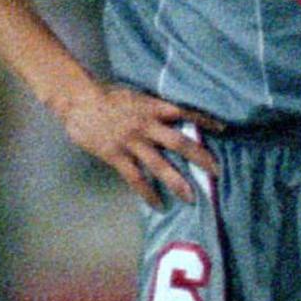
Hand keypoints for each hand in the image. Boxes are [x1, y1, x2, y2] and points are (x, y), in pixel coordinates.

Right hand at [54, 82, 218, 205]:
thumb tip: (170, 117)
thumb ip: (152, 108)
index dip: (204, 120)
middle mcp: (146, 125)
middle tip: (217, 171)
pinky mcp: (116, 155)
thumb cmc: (105, 95)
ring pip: (160, 165)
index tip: (223, 129)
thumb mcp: (135, 96)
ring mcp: (131, 142)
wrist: (78, 99)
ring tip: (192, 197)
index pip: (184, 112)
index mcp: (152, 107)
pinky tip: (158, 204)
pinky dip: (148, 193)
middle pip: (180, 142)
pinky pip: (136, 178)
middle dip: (200, 157)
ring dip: (178, 182)